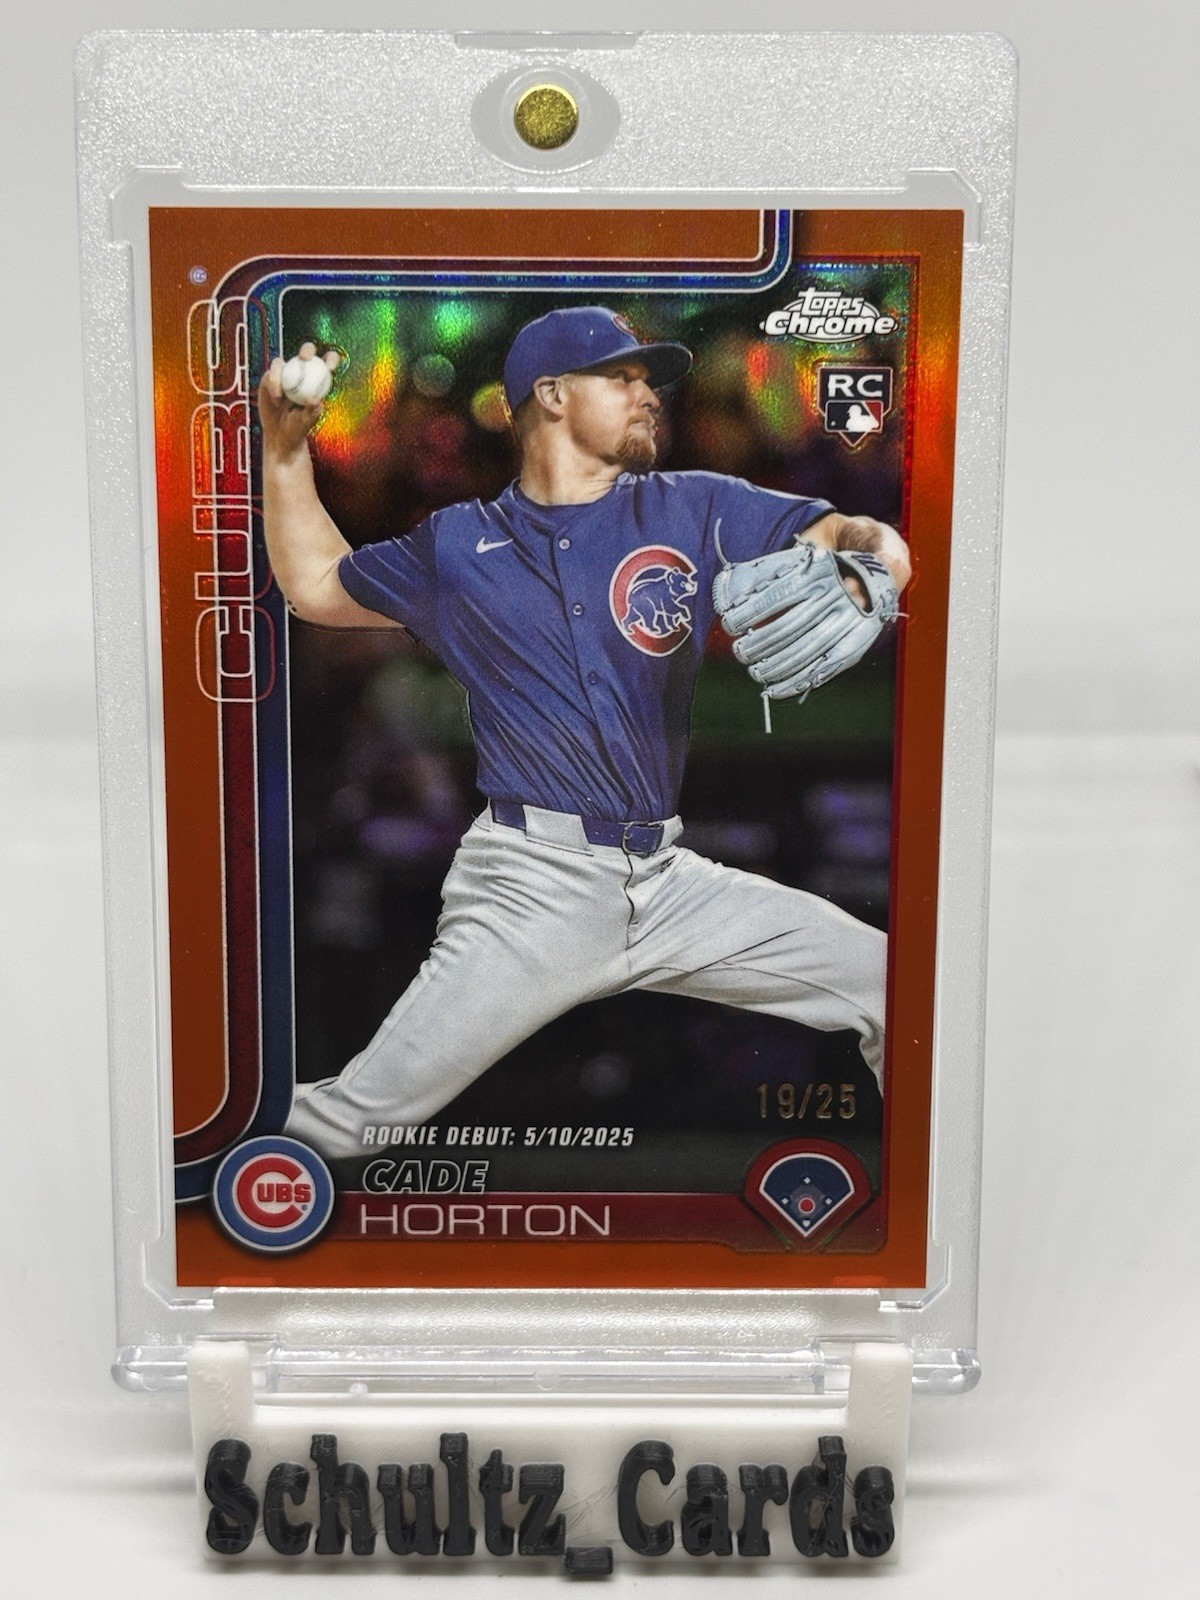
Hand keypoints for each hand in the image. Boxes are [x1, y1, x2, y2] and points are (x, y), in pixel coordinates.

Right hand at [257, 342, 340, 462]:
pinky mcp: (269, 377)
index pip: (327, 363)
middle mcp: (301, 372)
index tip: (331, 368)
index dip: (331, 359)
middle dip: (307, 349)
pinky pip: (271, 374)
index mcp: (317, 380)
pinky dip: (273, 384)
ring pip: (282, 362)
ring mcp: (284, 373)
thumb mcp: (306, 422)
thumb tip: (316, 399)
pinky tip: (276, 399)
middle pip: (306, 352)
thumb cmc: (297, 428)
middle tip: (305, 358)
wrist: (279, 435)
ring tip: (281, 398)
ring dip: (281, 376)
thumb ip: (312, 411)